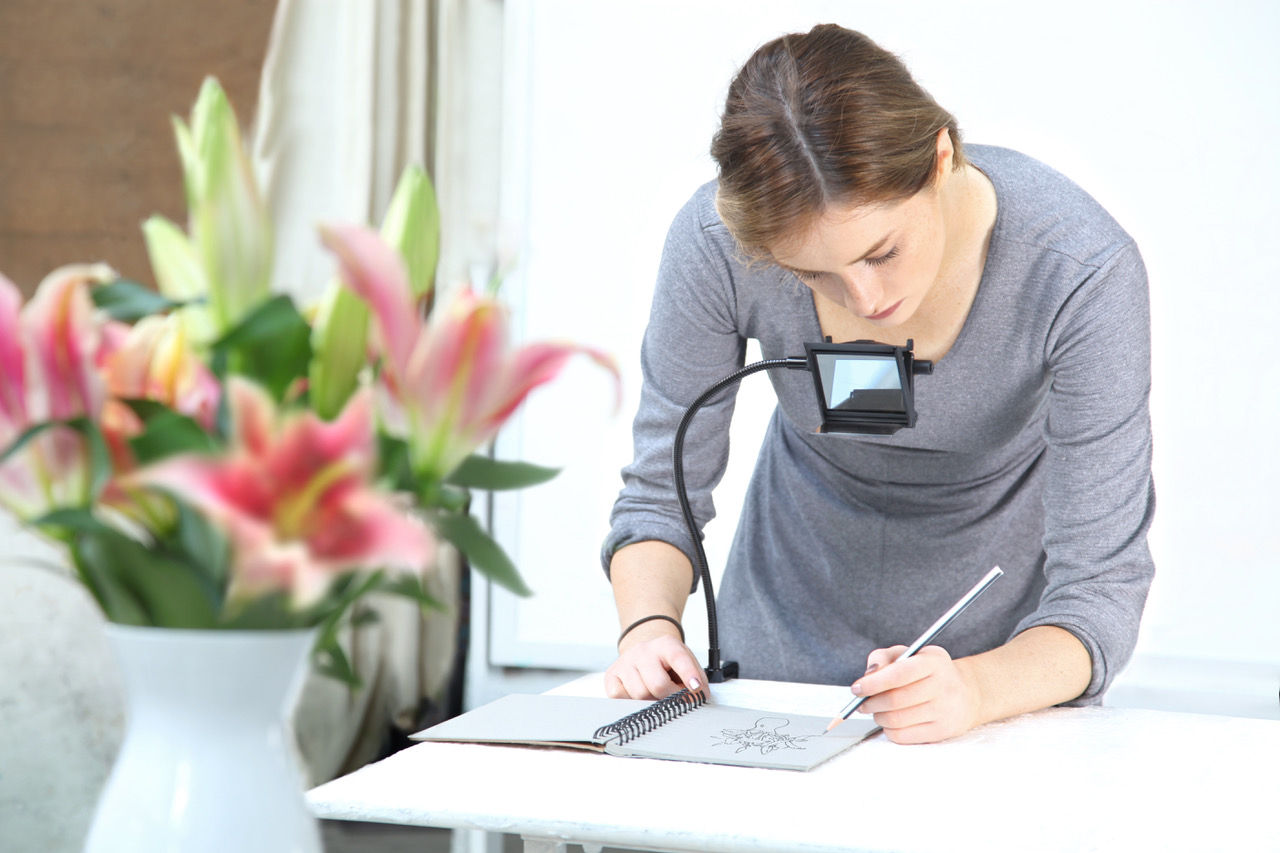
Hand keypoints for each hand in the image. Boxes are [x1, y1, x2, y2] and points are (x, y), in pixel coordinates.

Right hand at [604, 622, 704, 699]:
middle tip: (676, 698)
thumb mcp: (686, 663)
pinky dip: (631, 701)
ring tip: (656, 694)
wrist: (644, 653)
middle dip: (670, 698)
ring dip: (651, 701)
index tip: (696, 687)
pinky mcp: (611, 675)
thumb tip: (699, 697)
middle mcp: (644, 650)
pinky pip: (620, 697)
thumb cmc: (667, 663)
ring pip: (640, 694)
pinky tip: (638, 694)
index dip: (688, 673)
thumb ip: (697, 679)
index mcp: (666, 644)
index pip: (678, 657)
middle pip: (658, 684)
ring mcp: (625, 662)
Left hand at [849, 644, 980, 743]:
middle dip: (871, 702)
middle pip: (895, 700)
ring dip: (878, 717)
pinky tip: (891, 722)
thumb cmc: (929, 672)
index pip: (898, 674)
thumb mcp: (910, 654)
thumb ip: (884, 658)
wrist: (966, 693)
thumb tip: (868, 675)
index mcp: (933, 661)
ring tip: (877, 711)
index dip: (873, 683)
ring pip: (897, 720)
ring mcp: (945, 710)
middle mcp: (943, 685)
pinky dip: (889, 730)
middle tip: (862, 702)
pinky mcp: (942, 731)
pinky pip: (904, 736)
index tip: (857, 688)